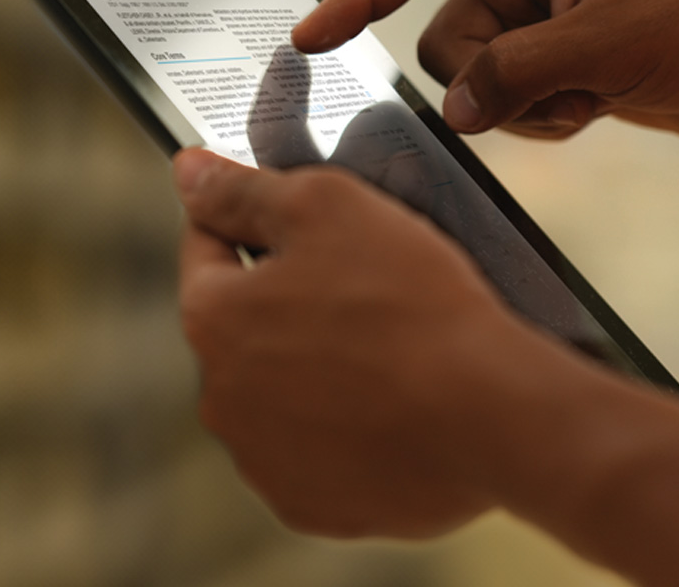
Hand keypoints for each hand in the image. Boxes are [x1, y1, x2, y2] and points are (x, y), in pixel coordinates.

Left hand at [173, 148, 568, 538]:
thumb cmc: (410, 300)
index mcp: (211, 319)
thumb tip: (187, 172)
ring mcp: (263, 461)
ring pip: (278, 394)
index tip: (297, 217)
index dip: (252, 219)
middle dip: (287, 301)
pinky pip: (315, 454)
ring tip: (382, 349)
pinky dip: (342, 430)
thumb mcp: (326, 206)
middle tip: (361, 283)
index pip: (207, 247)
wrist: (491, 412)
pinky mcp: (311, 507)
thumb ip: (242, 190)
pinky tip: (388, 407)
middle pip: (244, 327)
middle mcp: (220, 398)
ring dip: (313, 369)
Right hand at [291, 0, 678, 146]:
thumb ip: (516, 73)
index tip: (308, 39)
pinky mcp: (564, 64)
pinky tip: (600, 111)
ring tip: (591, 100)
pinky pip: (511, 102)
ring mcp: (544, 21)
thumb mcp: (603, 47)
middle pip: (444, 39)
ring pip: (475, 80)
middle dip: (488, 79)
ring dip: (523, 106)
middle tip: (557, 86)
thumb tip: (457, 111)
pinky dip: (545, 119)